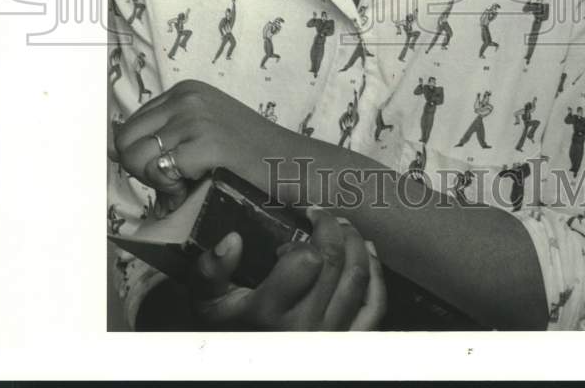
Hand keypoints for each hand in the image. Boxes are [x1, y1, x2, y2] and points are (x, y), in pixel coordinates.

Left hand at [109, 79, 261, 208]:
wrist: (294, 163)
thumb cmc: (249, 155)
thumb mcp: (204, 128)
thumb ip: (167, 133)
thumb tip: (113, 148)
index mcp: (184, 91)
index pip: (129, 127)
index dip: (141, 157)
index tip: (168, 171)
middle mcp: (187, 97)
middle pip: (125, 141)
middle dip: (142, 170)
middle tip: (175, 183)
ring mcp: (196, 118)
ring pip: (137, 159)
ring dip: (158, 184)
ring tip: (188, 188)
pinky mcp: (207, 143)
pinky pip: (161, 173)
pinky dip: (173, 192)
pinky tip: (198, 189)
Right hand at [190, 208, 385, 330]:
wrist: (247, 369)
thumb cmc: (230, 331)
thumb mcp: (209, 302)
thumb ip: (212, 270)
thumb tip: (233, 240)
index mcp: (272, 312)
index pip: (307, 260)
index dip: (305, 238)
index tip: (297, 229)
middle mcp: (307, 327)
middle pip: (336, 261)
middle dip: (333, 227)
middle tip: (322, 215)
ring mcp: (333, 336)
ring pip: (358, 277)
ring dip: (356, 243)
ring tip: (343, 227)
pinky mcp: (350, 341)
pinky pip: (375, 305)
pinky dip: (376, 274)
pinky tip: (367, 252)